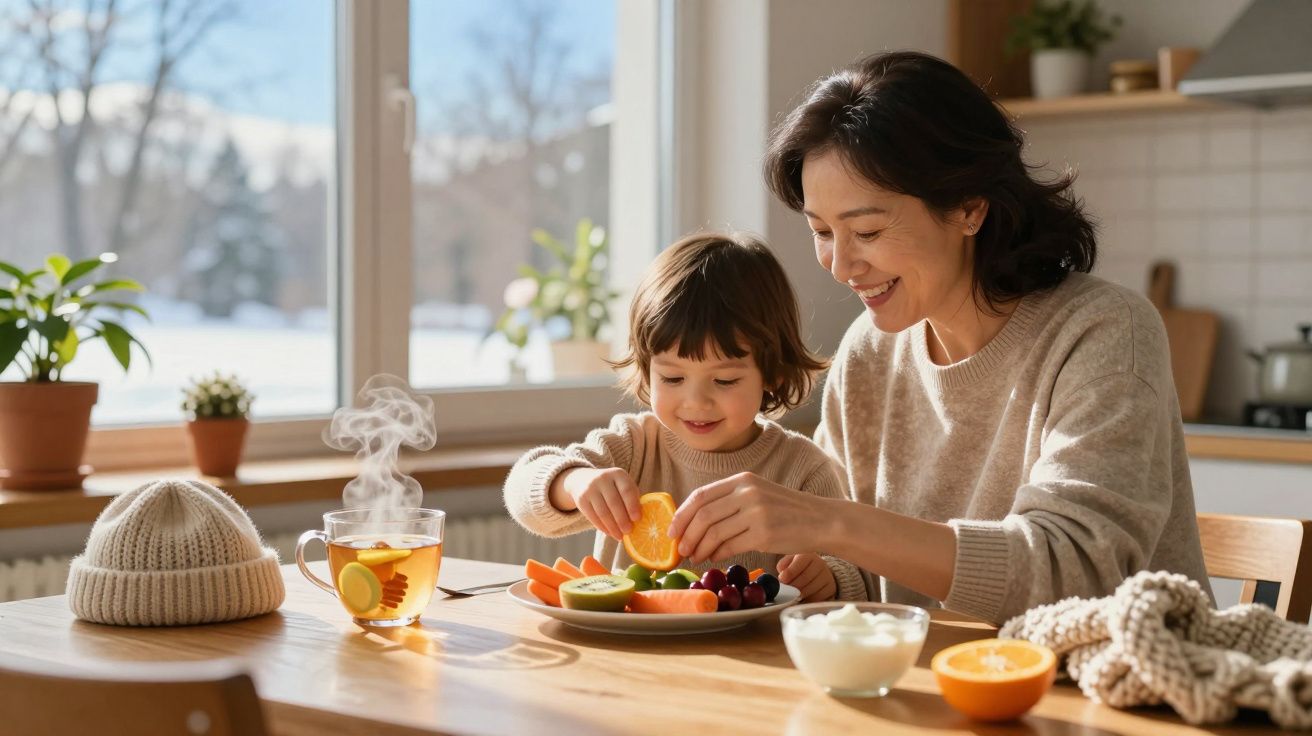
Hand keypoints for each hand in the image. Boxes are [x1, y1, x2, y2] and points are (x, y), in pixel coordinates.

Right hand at [549, 467, 641, 539]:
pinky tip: (609, 533)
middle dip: (622, 519)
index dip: (632, 505)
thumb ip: (632, 499)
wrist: (583, 480)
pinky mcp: (581, 499)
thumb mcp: (622, 486)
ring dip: (612, 527)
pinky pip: (593, 516)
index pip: (627, 490)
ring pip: (603, 512)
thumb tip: (640, 521)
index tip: (637, 519)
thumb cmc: (612, 487)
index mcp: (618, 474)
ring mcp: (590, 488)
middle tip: (629, 531)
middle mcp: (603, 478)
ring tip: (620, 536)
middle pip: (614, 502)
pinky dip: (602, 527)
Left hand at [667, 472, 831, 562]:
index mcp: (742, 479)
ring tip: (696, 557)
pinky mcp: (764, 533)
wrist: (822, 520)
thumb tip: (694, 522)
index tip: (672, 531)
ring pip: (714, 532)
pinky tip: (713, 558)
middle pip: (703, 514)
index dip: (681, 515)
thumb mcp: (758, 495)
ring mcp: (756, 512)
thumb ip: (730, 502)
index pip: (701, 496)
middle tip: (680, 549)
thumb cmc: (787, 511)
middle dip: (687, 534)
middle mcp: (747, 492)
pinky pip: (730, 546)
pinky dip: (717, 554)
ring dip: (699, 548)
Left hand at [777, 554, 835, 601]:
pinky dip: (809, 601)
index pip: (800, 562)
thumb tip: (781, 571)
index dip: (790, 572)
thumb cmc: (799, 567)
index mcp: (808, 555)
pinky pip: (819, 598)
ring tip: (793, 596)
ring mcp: (827, 576)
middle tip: (786, 591)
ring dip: (800, 595)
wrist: (817, 573)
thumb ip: (784, 565)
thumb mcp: (790, 562)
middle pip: (806, 577)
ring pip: (812, 589)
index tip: (782, 579)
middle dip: (793, 586)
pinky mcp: (831, 588)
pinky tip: (803, 600)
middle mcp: (820, 563)